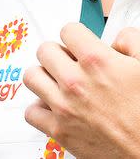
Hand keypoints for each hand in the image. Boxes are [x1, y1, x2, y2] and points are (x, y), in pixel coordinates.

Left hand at [24, 23, 139, 158]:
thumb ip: (131, 43)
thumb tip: (119, 37)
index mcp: (97, 62)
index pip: (68, 31)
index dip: (77, 36)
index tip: (81, 44)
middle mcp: (75, 82)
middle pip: (45, 51)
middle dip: (59, 54)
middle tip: (70, 64)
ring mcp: (64, 107)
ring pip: (32, 76)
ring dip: (44, 77)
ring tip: (59, 83)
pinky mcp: (59, 130)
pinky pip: (31, 111)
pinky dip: (40, 109)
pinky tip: (55, 107)